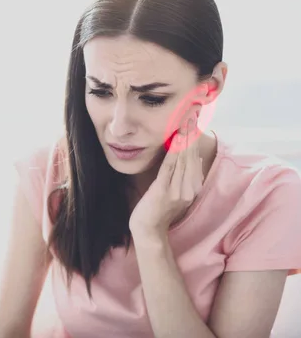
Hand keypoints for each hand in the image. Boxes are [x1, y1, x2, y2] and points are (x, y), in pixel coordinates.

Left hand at [129, 115, 204, 234]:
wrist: (149, 231)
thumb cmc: (160, 210)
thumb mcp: (178, 193)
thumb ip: (186, 177)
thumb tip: (196, 157)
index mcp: (193, 188)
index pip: (196, 158)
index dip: (195, 139)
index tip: (195, 121)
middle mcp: (189, 188)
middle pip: (192, 156)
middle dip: (192, 135)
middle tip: (192, 114)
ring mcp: (177, 191)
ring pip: (183, 160)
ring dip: (184, 140)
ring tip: (185, 122)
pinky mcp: (163, 191)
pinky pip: (169, 168)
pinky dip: (173, 153)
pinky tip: (175, 140)